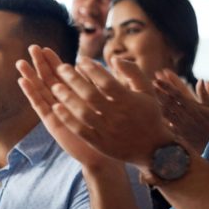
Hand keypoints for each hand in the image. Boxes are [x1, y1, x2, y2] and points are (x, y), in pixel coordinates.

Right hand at [17, 46, 120, 170]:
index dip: (54, 62)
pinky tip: (23, 82)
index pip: (62, 76)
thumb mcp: (110, 102)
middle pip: (49, 80)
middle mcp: (64, 104)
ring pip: (41, 91)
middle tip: (32, 48)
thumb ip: (103, 83)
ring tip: (21, 62)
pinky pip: (40, 106)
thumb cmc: (110, 130)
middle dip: (41, 64)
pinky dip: (31, 93)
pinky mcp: (52, 123)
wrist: (104, 155)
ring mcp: (56, 113)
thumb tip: (103, 63)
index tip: (46, 48)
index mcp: (76, 97)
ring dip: (31, 77)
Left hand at [42, 54, 178, 165]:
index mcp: (129, 101)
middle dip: (74, 80)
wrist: (153, 149)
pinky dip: (67, 118)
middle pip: (91, 95)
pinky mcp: (100, 143)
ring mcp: (108, 131)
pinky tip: (56, 108)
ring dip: (67, 98)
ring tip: (55, 86)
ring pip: (82, 112)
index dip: (92, 69)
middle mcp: (118, 116)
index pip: (107, 82)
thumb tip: (114, 59)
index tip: (81, 60)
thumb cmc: (149, 115)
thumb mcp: (147, 91)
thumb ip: (133, 72)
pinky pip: (80, 130)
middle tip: (61, 68)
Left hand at [153, 71, 208, 154]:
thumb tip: (202, 80)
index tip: (158, 78)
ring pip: (166, 112)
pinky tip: (155, 113)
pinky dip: (161, 119)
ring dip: (158, 102)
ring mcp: (180, 125)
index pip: (177, 93)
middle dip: (160, 91)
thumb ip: (206, 94)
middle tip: (152, 83)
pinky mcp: (178, 133)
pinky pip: (167, 125)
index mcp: (193, 107)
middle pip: (169, 101)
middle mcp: (185, 115)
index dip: (167, 85)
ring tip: (152, 95)